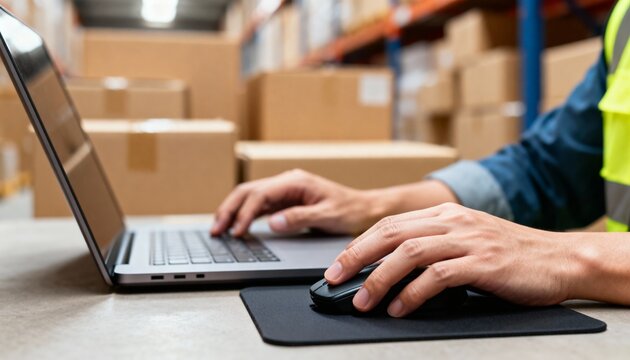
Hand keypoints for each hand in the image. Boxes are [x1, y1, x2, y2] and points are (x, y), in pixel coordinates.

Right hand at [211, 169, 383, 236]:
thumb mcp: (327, 216)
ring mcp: (285, 190)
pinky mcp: (286, 200)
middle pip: (248, 192)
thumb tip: (272, 222)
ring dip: (233, 211)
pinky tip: (236, 226)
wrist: (365, 209)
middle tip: (216, 230)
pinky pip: (259, 205)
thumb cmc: (350, 210)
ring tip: (219, 229)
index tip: (237, 232)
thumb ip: (299, 218)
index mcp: (295, 181)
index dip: (245, 213)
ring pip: (250, 197)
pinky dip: (245, 215)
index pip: (260, 195)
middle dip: (229, 209)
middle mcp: (287, 182)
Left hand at [324, 203, 580, 316]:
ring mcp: (468, 240)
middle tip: (335, 279)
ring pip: (409, 253)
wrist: (559, 258)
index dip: (359, 245)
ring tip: (364, 301)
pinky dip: (414, 293)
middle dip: (357, 257)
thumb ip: (433, 246)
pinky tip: (401, 307)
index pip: (390, 225)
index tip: (338, 265)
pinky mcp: (483, 262)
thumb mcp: (467, 240)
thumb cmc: (511, 254)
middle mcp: (452, 222)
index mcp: (445, 214)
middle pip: (391, 234)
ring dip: (380, 279)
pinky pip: (438, 275)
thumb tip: (389, 269)